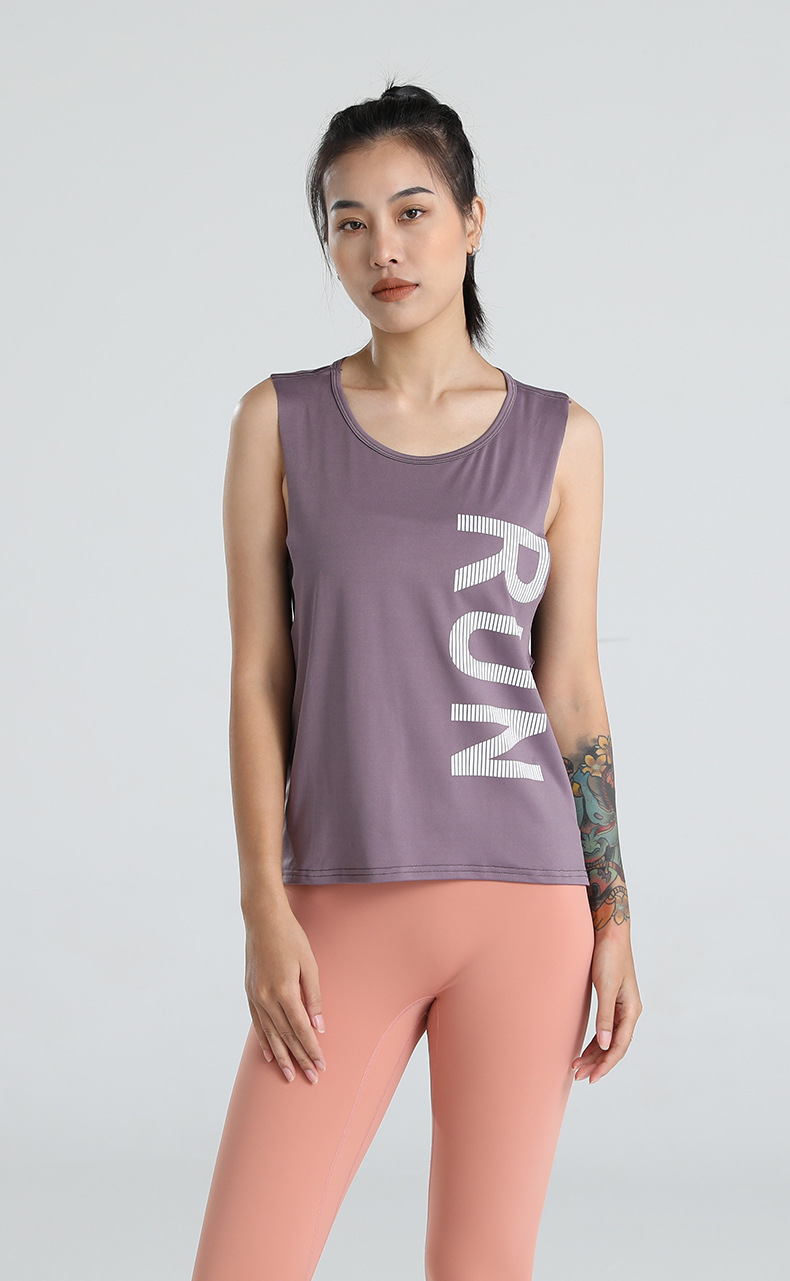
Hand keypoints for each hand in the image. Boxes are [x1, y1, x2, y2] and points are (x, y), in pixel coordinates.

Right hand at [243, 894, 326, 1084]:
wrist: (263, 919)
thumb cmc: (291, 938)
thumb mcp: (310, 965)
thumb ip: (314, 997)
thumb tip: (319, 1026)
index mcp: (285, 990)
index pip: (301, 1029)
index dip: (311, 1049)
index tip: (321, 1065)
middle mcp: (267, 998)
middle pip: (286, 1036)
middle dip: (299, 1059)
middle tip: (311, 1078)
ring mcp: (255, 996)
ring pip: (270, 1034)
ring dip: (281, 1056)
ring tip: (289, 1075)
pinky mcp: (249, 992)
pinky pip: (257, 1023)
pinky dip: (264, 1040)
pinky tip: (269, 1054)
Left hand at [572, 927, 641, 1083]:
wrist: (610, 933)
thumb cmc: (609, 956)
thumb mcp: (606, 987)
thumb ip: (606, 1017)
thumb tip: (604, 1044)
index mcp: (632, 1010)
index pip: (620, 1046)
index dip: (606, 1063)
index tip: (592, 1077)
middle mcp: (629, 1012)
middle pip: (615, 1045)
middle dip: (597, 1062)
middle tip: (578, 1075)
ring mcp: (621, 1007)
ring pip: (609, 1039)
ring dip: (595, 1054)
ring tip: (577, 1067)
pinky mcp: (612, 1001)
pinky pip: (605, 1029)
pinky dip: (595, 1041)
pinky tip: (585, 1049)